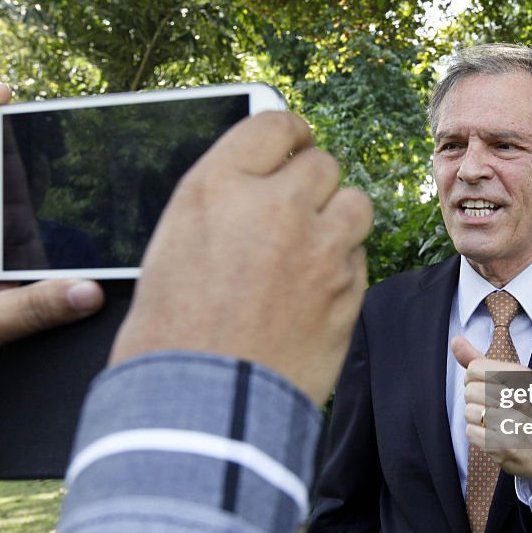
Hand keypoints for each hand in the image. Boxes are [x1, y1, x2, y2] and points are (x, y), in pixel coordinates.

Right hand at [109, 111, 372, 405]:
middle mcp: (274, 206)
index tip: (294, 145)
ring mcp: (318, 248)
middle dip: (312, 181)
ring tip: (314, 245)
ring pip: (355, 203)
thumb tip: (257, 182)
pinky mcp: (348, 290)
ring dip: (338, 217)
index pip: (275, 124)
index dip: (289, 133)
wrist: (203, 408)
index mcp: (217, 187)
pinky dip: (343, 264)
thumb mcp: (172, 248)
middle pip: (323, 163)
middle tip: (300, 205)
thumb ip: (221, 204)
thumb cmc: (171, 334)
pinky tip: (315, 289)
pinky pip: (360, 255)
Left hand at [453, 335, 531, 483]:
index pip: (474, 369)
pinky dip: (477, 436)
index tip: (489, 387)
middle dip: (475, 401)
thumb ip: (478, 360)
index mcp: (523, 376)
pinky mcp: (505, 445)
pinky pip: (470, 433)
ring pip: (469, 412)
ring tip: (495, 422)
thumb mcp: (506, 380)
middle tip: (494, 407)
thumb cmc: (521, 410)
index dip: (474, 380)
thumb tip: (455, 340)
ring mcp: (515, 422)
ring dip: (477, 420)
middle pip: (470, 391)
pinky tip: (494, 435)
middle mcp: (522, 397)